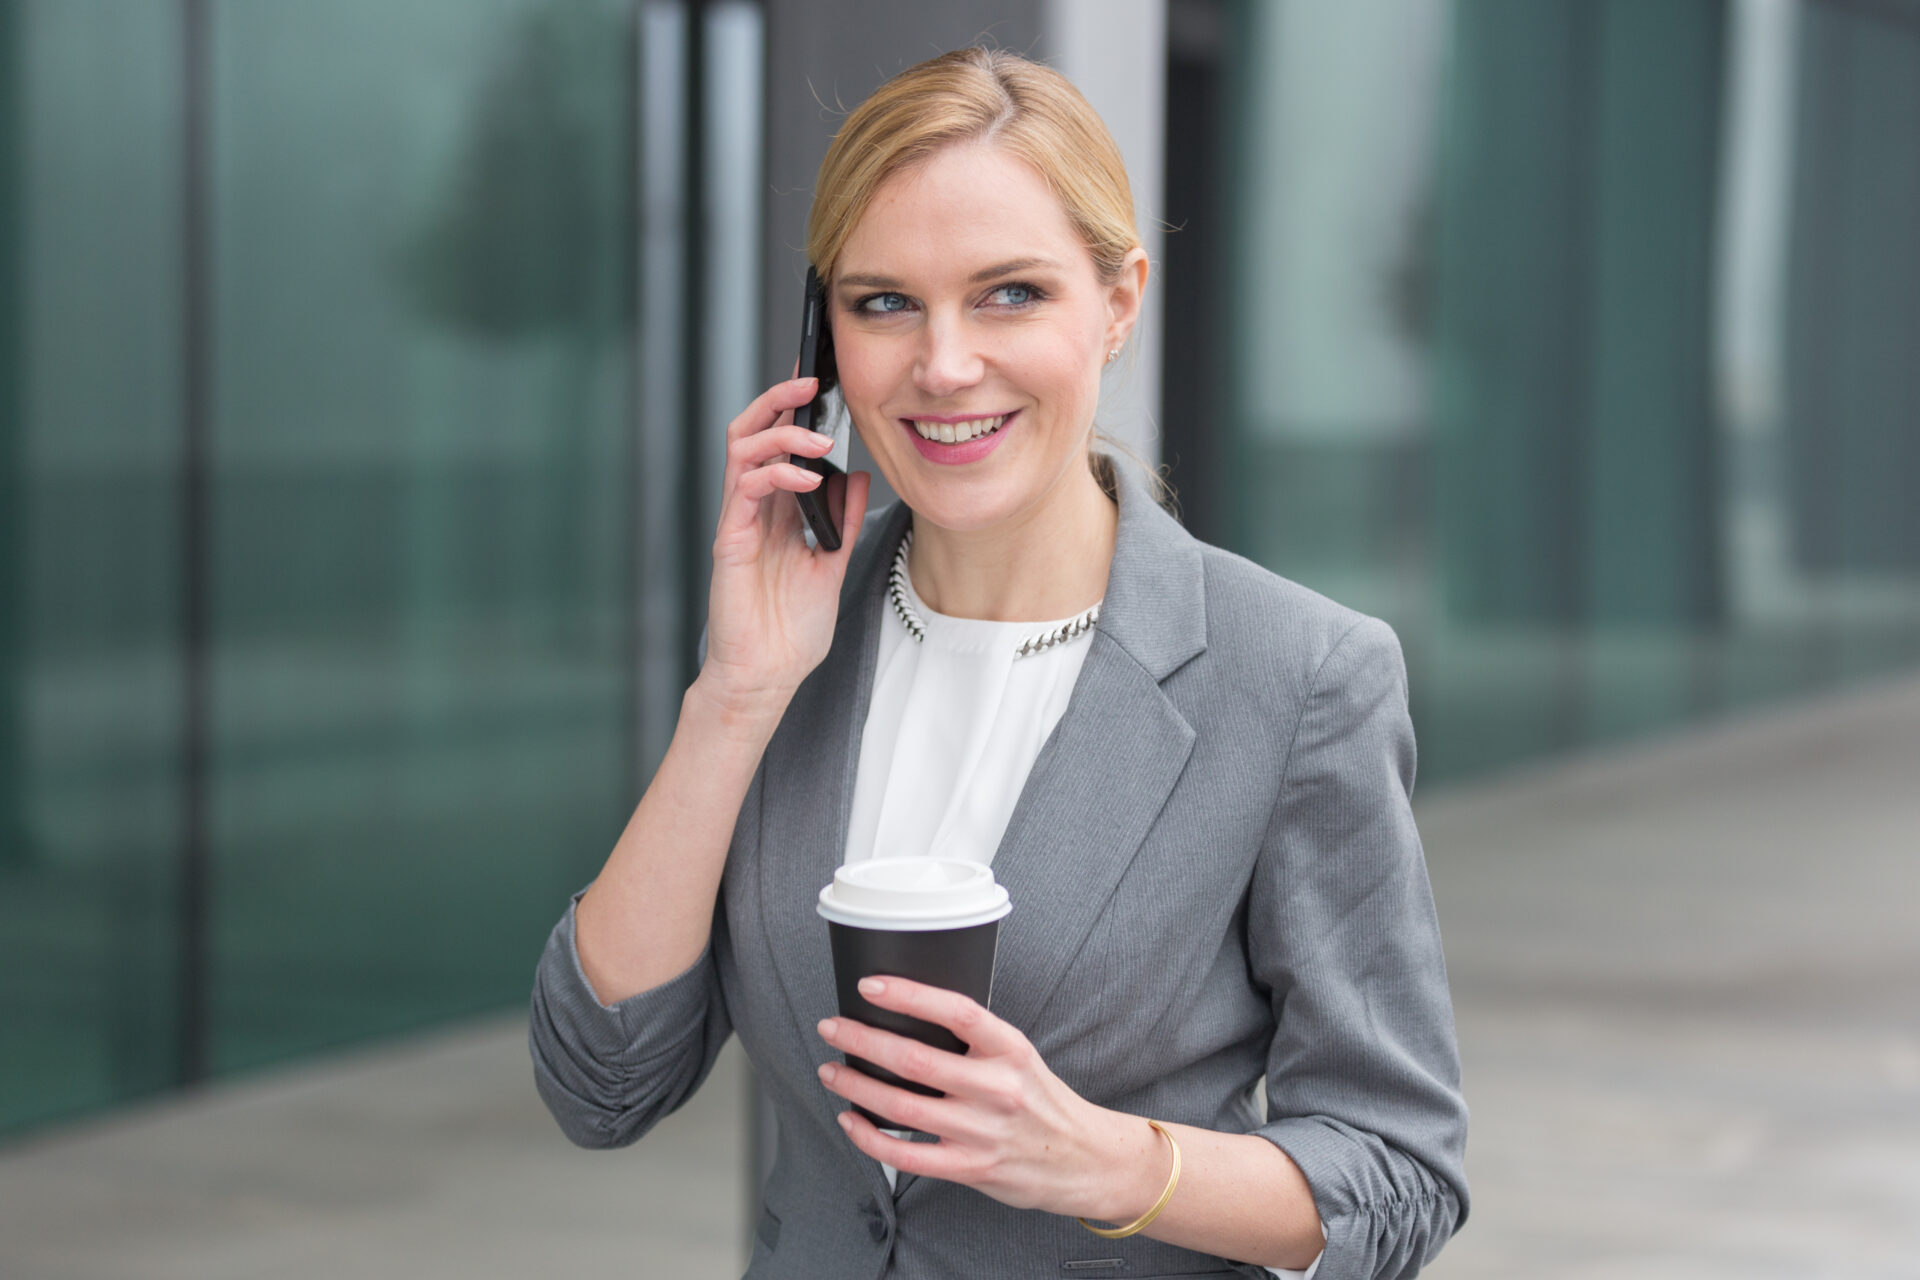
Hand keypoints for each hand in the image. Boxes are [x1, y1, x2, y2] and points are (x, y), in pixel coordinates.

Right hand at [698, 376, 871, 711]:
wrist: (769, 675)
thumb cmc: (791, 630)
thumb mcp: (832, 563)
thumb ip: (844, 520)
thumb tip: (860, 477)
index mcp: (776, 510)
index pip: (779, 444)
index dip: (793, 410)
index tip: (819, 380)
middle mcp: (753, 508)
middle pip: (753, 432)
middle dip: (779, 401)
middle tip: (811, 384)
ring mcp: (738, 521)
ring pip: (742, 450)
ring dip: (781, 434)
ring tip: (819, 439)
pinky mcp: (730, 540)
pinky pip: (744, 490)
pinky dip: (776, 475)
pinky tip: (808, 480)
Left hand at [814, 977, 1165, 1221]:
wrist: (1081, 1159)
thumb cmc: (1042, 1103)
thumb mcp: (1019, 1057)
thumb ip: (975, 1042)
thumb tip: (911, 1018)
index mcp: (1010, 1050)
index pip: (956, 1011)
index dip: (909, 995)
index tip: (870, 986)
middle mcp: (997, 1089)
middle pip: (915, 1060)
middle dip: (862, 1040)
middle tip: (832, 1028)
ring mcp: (982, 1132)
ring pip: (901, 1107)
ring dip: (857, 1086)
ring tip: (832, 1070)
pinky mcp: (970, 1168)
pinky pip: (906, 1155)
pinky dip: (869, 1138)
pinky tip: (852, 1120)